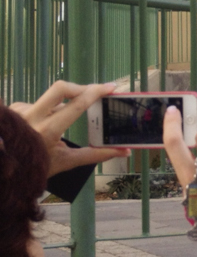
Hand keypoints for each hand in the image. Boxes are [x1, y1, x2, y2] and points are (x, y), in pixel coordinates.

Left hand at [9, 81, 129, 176]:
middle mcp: (32, 117)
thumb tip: (125, 151)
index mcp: (47, 131)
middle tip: (93, 92)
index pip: (77, 104)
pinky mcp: (15, 108)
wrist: (5, 169)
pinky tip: (44, 125)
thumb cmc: (37, 167)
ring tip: (63, 122)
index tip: (110, 87)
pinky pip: (40, 103)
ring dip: (63, 105)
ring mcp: (21, 110)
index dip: (96, 92)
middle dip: (81, 87)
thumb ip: (97, 154)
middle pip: (61, 88)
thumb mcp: (67, 161)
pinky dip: (48, 110)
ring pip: (51, 98)